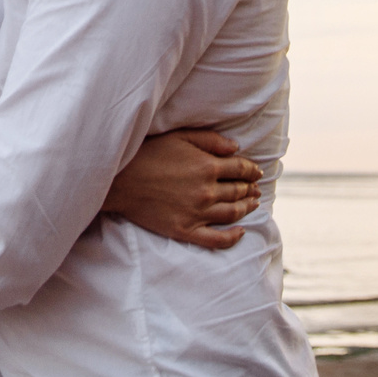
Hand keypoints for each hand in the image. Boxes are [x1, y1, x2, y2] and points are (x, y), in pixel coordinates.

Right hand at [103, 128, 262, 249]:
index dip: (252, 170)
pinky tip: (240, 232)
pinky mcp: (186, 231)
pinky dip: (233, 237)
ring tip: (253, 204)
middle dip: (250, 189)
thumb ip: (210, 140)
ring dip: (246, 208)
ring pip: (232, 213)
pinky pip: (217, 239)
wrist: (120, 181)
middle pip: (238, 191)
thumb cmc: (148, 154)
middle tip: (256, 188)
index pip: (240, 169)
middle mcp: (207, 191)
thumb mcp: (179, 137)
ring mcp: (197, 213)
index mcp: (207, 166)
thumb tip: (236, 148)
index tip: (256, 171)